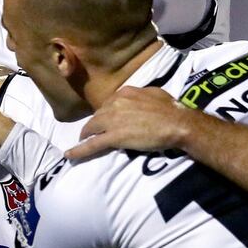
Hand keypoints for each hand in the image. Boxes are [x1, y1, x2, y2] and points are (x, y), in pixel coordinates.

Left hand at [65, 86, 194, 160]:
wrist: (177, 123)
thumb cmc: (171, 109)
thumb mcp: (154, 94)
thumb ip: (140, 96)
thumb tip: (137, 101)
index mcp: (125, 92)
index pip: (108, 103)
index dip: (106, 113)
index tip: (106, 120)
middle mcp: (115, 103)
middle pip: (98, 115)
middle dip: (95, 124)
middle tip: (92, 133)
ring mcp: (112, 120)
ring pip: (91, 128)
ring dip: (85, 135)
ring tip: (81, 142)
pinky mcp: (114, 137)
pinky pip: (92, 144)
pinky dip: (79, 150)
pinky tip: (69, 155)